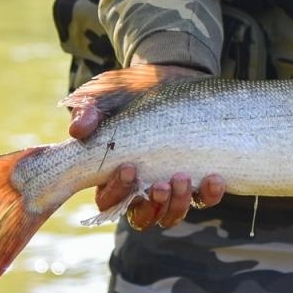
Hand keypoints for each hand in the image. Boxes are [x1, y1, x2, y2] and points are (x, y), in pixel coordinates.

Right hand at [66, 59, 224, 229]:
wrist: (166, 76)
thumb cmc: (127, 93)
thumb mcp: (103, 98)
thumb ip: (88, 112)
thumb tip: (78, 130)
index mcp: (112, 176)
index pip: (108, 201)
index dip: (117, 192)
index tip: (129, 168)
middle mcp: (141, 187)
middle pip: (142, 217)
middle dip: (151, 206)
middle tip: (159, 185)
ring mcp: (169, 184)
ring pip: (171, 214)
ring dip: (177, 204)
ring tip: (183, 179)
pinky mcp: (197, 175)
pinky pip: (204, 199)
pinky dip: (209, 194)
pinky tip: (214, 178)